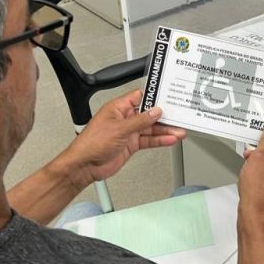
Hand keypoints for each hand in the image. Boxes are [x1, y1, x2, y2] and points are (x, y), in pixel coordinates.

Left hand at [59, 90, 185, 184]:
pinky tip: (169, 140)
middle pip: (149, 114)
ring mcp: (128, 132)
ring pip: (151, 129)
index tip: (168, 98)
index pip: (140, 97)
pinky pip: (148, 140)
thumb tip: (155, 112)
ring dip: (165, 131)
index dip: (154, 97)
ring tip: (179, 131)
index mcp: (118, 108)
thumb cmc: (91, 143)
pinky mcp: (131, 145)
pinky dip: (159, 141)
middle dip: (164, 117)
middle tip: (179, 117)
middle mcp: (124, 118)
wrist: (85, 165)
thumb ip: (140, 120)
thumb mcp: (119, 128)